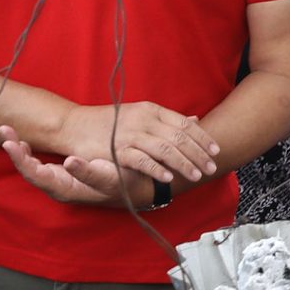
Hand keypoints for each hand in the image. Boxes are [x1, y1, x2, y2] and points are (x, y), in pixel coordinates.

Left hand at [0, 127, 156, 207]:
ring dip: (20, 149)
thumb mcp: (109, 179)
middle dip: (15, 150)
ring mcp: (59, 181)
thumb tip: (70, 161)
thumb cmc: (124, 184)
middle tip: (4, 129)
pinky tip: (24, 141)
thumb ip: (88, 173)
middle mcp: (58, 187)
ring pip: (32, 167)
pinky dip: (30, 152)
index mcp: (64, 189)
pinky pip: (40, 164)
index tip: (9, 142)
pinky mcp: (63, 175)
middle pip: (28, 170)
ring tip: (9, 131)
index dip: (20, 159)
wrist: (137, 190)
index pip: (34, 174)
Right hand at [52, 101, 219, 187]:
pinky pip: (142, 160)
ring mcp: (130, 134)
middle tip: (211, 167)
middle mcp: (143, 119)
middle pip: (179, 137)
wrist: (73, 125)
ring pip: (165, 149)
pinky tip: (168, 179)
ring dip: (183, 164)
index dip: (202, 138)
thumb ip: (167, 119)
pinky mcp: (117, 149)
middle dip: (198, 154)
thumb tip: (194, 119)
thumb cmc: (108, 122)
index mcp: (151, 110)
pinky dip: (157, 169)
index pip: (183, 123)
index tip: (215, 150)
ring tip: (196, 176)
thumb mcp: (140, 114)